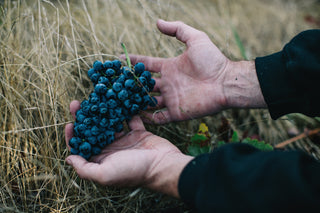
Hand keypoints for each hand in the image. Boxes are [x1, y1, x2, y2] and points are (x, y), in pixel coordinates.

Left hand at [65, 100, 192, 196]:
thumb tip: (68, 158)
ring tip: (95, 98)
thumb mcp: (105, 174)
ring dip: (102, 112)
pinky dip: (124, 110)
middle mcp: (111, 149)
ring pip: (110, 123)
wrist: (162, 166)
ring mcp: (125, 140)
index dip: (73, 137)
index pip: (82, 148)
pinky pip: (129, 118)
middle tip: (77, 104)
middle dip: (84, 119)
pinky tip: (116, 99)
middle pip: (93, 132)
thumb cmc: (134, 171)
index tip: (70, 123)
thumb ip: (84, 168)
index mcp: (102, 160)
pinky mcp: (138, 132)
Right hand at [128, 20, 265, 123]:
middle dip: (131, 84)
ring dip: (136, 102)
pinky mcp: (176, 113)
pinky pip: (159, 118)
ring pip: (148, 102)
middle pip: (144, 84)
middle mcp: (167, 83)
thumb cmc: (212, 60)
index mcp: (169, 67)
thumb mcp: (195, 38)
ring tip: (120, 102)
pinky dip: (148, 118)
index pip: (147, 64)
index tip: (119, 60)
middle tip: (115, 84)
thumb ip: (177, 29)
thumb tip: (157, 22)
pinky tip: (136, 117)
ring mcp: (171, 99)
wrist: (225, 82)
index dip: (134, 62)